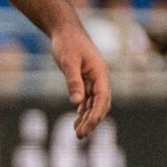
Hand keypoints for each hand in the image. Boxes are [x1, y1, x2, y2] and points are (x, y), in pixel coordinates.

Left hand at [49, 23, 110, 138]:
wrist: (64, 30)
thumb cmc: (67, 43)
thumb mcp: (68, 61)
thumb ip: (73, 81)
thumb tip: (77, 102)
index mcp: (100, 73)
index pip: (102, 99)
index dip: (96, 115)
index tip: (86, 128)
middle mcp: (100, 78)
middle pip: (101, 105)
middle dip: (92, 121)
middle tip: (80, 136)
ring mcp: (93, 79)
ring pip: (94, 104)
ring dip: (87, 119)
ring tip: (78, 134)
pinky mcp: (85, 80)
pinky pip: (87, 99)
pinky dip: (83, 111)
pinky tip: (76, 121)